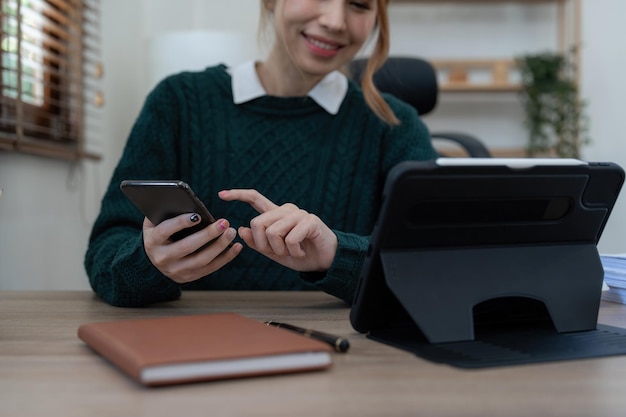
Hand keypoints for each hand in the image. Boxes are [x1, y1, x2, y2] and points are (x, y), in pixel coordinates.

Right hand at [143, 214, 242, 283]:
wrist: (154, 261)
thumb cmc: (159, 233)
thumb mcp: (154, 223)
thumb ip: (164, 212)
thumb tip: (180, 199)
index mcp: (153, 242)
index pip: (165, 231)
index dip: (180, 223)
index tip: (198, 215)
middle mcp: (163, 258)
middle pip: (187, 247)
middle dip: (208, 234)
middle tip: (224, 222)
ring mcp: (176, 270)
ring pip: (201, 260)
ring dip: (219, 246)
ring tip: (231, 232)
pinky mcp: (189, 277)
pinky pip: (210, 268)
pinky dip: (226, 257)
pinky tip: (236, 246)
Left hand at [218, 189, 337, 271]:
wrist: (325, 261)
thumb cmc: (301, 255)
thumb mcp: (274, 252)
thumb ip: (258, 242)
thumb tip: (240, 229)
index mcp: (276, 215)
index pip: (255, 198)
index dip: (238, 195)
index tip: (221, 194)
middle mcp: (286, 210)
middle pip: (257, 223)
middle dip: (262, 244)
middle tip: (276, 253)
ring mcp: (299, 213)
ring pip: (272, 232)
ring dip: (279, 250)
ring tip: (292, 252)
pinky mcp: (310, 221)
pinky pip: (290, 239)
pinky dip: (294, 252)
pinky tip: (302, 252)